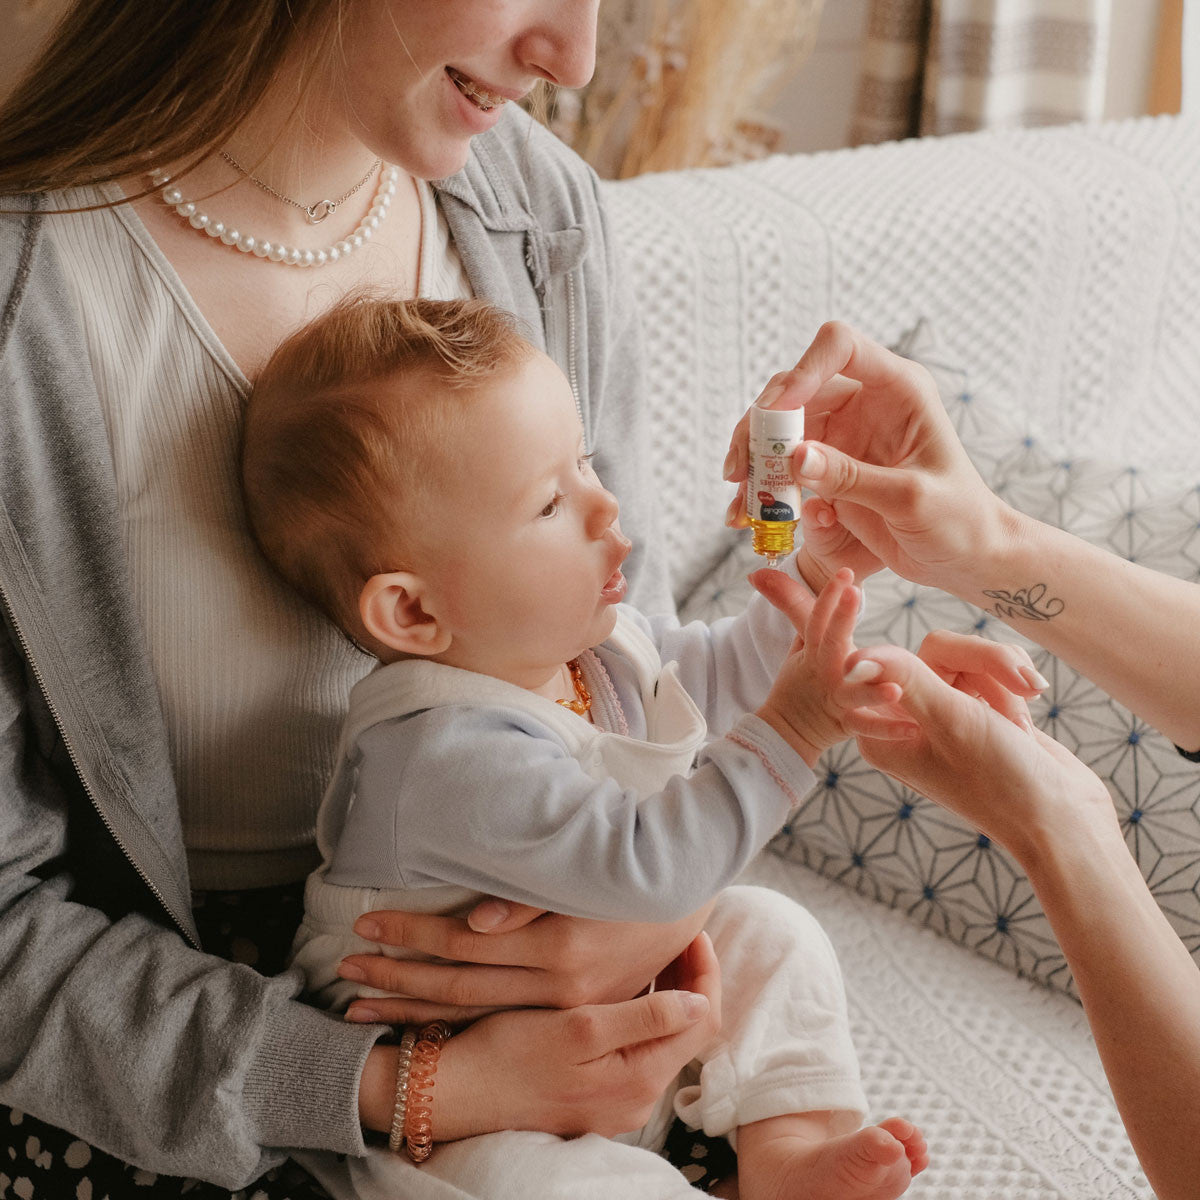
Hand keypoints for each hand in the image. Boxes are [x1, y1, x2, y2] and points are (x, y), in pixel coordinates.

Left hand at [339, 901, 714, 1024]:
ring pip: (472, 1011)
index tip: (364, 926)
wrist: (692, 897)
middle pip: (456, 987)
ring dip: (414, 1005)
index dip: (410, 936)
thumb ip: (530, 903)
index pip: (461, 946)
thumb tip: (475, 922)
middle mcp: (555, 986)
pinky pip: (500, 1017)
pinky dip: (454, 1018)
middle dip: (396, 978)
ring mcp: (564, 1005)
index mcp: (556, 947)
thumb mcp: (587, 880)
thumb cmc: (633, 874)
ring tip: (364, 1003)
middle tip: (345, 971)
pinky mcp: (573, 1010)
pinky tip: (422, 1018)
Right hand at [374, 931, 723, 1140]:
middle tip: (676, 932)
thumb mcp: (578, 1029)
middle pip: (688, 1028)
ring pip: (664, 1036)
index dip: (704, 971)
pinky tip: (624, 980)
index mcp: (639, 1078)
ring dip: (666, 992)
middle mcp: (639, 1097)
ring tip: (653, 948)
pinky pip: (639, 1047)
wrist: (460, 1091)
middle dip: (688, 978)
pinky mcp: (600, 1093)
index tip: (692, 932)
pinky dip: (642, 1011)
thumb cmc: (511, 1053)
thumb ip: (642, 1019)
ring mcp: (620, 1098)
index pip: (702, 1020)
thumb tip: (699, 1002)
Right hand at [724, 322, 1017, 594]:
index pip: (841, 347)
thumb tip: (795, 457)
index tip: (778, 413)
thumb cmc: (958, 519)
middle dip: (760, 425)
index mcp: (898, 389)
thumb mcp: (910, 499)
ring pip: (778, 429)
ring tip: (740, 498)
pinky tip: (745, 514)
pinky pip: (781, 467)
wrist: (964, 557)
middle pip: (793, 389)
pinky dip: (760, 487)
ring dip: (753, 460)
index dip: (804, 370)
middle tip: (741, 470)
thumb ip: (852, 477)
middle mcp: (863, 402)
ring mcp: (841, 434)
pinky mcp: (827, 467)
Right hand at [752, 567, 912, 764]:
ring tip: (895, 689)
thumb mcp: (799, 646)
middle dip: (841, 617)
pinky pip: (867, 728)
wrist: (785, 729)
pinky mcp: (844, 724)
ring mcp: (835, 698)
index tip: (845, 571)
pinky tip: (913, 728)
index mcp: (814, 651)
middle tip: (854, 593)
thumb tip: (763, 576)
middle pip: (832, 642)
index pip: (817, 618)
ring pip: (854, 693)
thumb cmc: (801, 683)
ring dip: (873, 692)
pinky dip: (888, 730)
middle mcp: (824, 671)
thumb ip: (797, 611)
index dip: (829, 595)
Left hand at [845, 646, 1115, 858]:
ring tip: (1020, 723)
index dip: (917, 659)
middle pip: (938, 651)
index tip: (937, 688)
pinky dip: (1014, 688)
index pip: (886, 662)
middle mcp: (907, 720)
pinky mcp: (977, 707)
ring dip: (1004, 679)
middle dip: (986, 663)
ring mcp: (943, 713)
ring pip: (969, 657)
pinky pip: (991, 669)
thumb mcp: (951, 722)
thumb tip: (853, 656)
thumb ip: (906, 680)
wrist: (1063, 819)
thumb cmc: (1002, 781)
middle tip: (1025, 686)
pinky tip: (1023, 725)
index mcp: (882, 731)